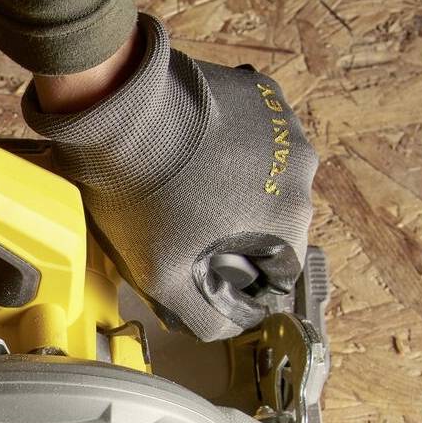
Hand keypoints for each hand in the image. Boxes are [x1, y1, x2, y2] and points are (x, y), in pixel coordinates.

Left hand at [23, 13, 317, 341]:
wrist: (120, 113)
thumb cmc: (141, 193)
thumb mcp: (164, 277)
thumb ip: (205, 316)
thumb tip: (231, 327)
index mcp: (288, 218)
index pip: (283, 269)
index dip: (247, 278)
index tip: (212, 269)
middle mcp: (300, 171)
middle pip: (276, 220)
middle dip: (239, 230)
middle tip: (190, 226)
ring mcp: (283, 125)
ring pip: (266, 176)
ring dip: (236, 187)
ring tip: (186, 186)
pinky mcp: (261, 94)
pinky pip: (255, 134)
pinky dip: (230, 146)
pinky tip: (190, 151)